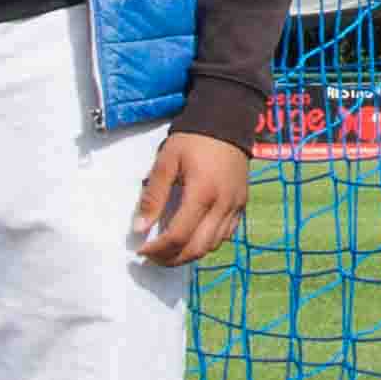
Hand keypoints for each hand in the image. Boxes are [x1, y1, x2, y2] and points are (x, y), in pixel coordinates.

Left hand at [133, 131, 255, 266]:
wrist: (228, 120)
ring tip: (169, 250)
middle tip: (153, 257)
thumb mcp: (166, 162)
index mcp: (202, 193)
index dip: (158, 249)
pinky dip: (207, 243)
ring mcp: (235, 206)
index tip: (141, 250)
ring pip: (213, 246)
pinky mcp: (242, 205)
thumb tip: (139, 228)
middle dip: (171, 259)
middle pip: (197, 248)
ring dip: (189, 254)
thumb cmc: (193, 139)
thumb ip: (153, 196)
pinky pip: (225, 235)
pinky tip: (192, 237)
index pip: (178, 235)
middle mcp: (222, 205)